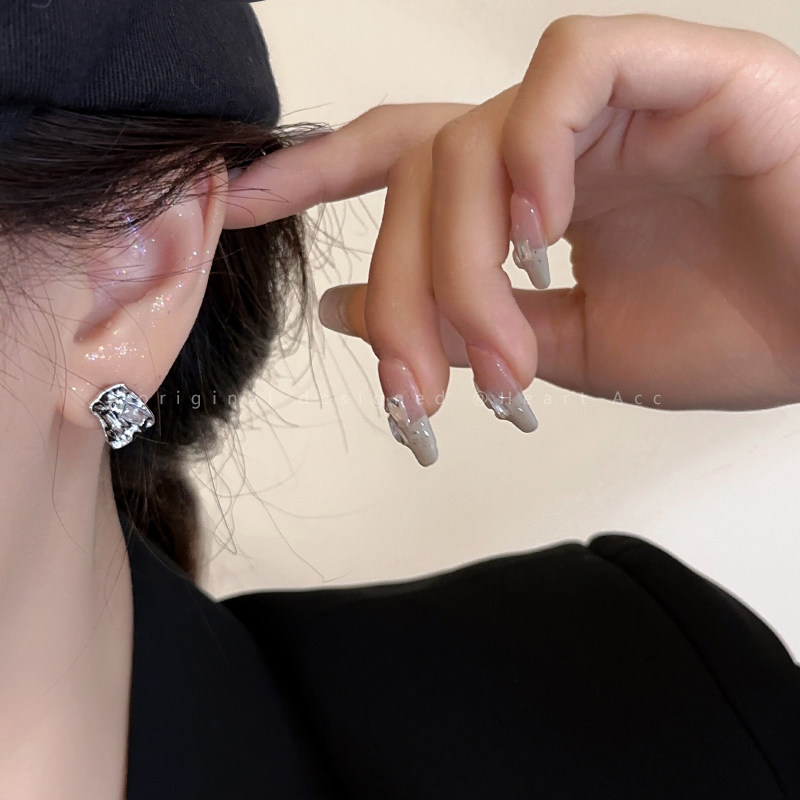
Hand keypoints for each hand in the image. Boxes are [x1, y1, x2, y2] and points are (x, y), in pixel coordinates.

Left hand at [224, 14, 799, 465]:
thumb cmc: (732, 333)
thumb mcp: (568, 348)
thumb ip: (465, 325)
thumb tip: (349, 309)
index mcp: (537, 192)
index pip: (404, 156)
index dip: (313, 173)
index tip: (237, 201)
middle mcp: (564, 136)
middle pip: (423, 176)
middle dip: (401, 294)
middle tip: (416, 394)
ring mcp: (620, 98)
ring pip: (476, 138)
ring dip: (463, 263)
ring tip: (502, 357)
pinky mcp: (687, 69)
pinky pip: (572, 71)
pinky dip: (535, 152)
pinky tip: (543, 231)